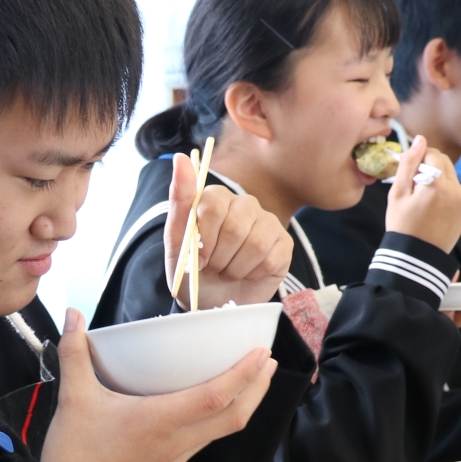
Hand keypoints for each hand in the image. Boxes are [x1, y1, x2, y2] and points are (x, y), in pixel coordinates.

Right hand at [43, 308, 276, 461]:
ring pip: (224, 430)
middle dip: (258, 387)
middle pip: (235, 417)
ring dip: (244, 404)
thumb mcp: (73, 399)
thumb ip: (74, 353)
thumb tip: (73, 316)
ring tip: (251, 379)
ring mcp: (177, 457)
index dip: (243, 375)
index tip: (261, 353)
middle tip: (268, 360)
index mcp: (159, 421)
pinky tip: (214, 406)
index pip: (215, 397)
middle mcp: (176, 441)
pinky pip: (207, 439)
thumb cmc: (75, 456)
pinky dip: (222, 418)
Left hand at [163, 151, 294, 310]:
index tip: (197, 257)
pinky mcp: (284, 245)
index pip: (213, 206)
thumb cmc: (192, 272)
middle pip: (235, 228)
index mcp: (217, 198)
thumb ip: (179, 199)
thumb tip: (180, 158)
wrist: (211, 303)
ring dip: (235, 269)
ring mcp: (268, 223)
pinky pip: (271, 259)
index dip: (204, 240)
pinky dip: (253, 275)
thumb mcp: (176, 242)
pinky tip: (247, 274)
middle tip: (213, 267)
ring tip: (228, 271)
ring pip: (255, 245)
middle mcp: (245, 204)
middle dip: (219, 258)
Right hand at [382, 135, 460, 252]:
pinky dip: (445, 191)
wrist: (417, 257)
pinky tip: (432, 207)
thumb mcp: (397, 193)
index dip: (418, 158)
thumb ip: (408, 163)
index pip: (432, 153)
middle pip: (444, 162)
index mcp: (437, 184)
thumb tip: (419, 139)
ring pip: (450, 175)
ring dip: (437, 178)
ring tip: (422, 199)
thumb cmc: (402, 226)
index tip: (408, 170)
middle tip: (414, 185)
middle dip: (429, 166)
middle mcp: (455, 189)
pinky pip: (456, 190)